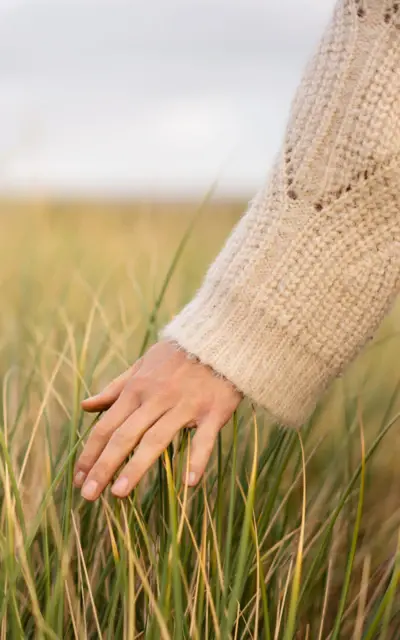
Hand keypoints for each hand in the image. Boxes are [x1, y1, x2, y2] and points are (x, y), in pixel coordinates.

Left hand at [74, 341, 241, 500]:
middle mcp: (157, 398)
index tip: (78, 477)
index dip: (90, 452)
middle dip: (103, 466)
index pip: (107, 425)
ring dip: (136, 467)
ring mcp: (185, 406)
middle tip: (88, 494)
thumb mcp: (142, 365)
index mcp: (137, 388)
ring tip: (119, 493)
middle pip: (125, 436)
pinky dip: (197, 460)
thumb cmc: (179, 354)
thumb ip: (115, 387)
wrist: (220, 338)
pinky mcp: (213, 411)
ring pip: (156, 440)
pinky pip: (203, 439)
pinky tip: (188, 483)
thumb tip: (86, 405)